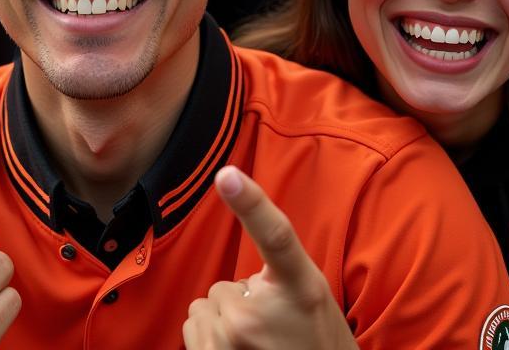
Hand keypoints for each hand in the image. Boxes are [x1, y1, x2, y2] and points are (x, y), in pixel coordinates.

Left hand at [182, 167, 357, 349]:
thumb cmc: (315, 342)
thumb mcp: (309, 295)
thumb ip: (277, 267)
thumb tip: (233, 240)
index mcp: (301, 287)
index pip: (276, 236)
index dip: (252, 202)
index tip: (227, 174)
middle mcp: (264, 311)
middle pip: (225, 285)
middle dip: (242, 303)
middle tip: (273, 330)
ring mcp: (237, 338)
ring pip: (207, 307)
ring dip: (224, 323)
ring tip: (258, 345)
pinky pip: (193, 327)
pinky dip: (209, 339)